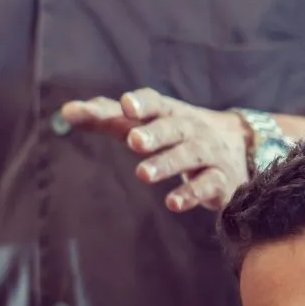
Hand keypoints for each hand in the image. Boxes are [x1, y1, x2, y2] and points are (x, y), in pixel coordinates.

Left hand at [61, 89, 250, 212]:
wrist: (237, 147)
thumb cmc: (175, 132)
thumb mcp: (145, 123)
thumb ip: (107, 118)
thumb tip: (66, 111)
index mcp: (169, 112)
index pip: (157, 102)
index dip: (143, 103)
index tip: (126, 105)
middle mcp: (191, 129)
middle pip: (174, 128)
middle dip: (155, 133)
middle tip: (133, 141)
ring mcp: (208, 153)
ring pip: (189, 155)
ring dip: (167, 164)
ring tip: (143, 174)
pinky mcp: (220, 180)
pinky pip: (207, 185)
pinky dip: (191, 193)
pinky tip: (173, 203)